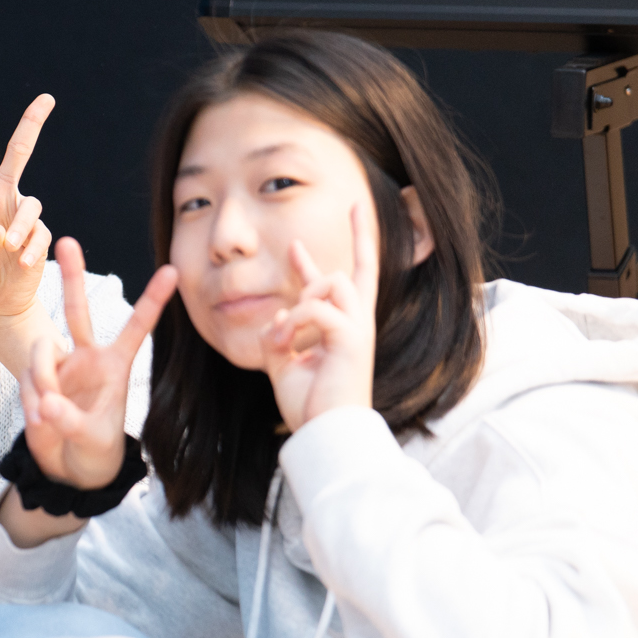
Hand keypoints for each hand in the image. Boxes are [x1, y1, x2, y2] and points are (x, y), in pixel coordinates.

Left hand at [0, 92, 55, 344]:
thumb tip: (0, 233)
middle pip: (19, 154)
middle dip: (32, 124)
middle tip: (47, 98)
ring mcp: (21, 216)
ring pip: (32, 204)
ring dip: (21, 227)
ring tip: (9, 251)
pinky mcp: (38, 237)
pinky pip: (40, 235)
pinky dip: (30, 250)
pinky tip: (19, 266)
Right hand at [19, 241, 178, 488]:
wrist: (70, 467)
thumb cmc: (96, 449)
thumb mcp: (91, 438)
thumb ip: (69, 420)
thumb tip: (45, 404)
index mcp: (115, 365)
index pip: (136, 327)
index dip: (153, 300)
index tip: (173, 272)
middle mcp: (86, 358)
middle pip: (77, 310)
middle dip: (72, 276)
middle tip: (66, 242)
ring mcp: (59, 366)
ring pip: (41, 353)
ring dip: (41, 382)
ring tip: (48, 413)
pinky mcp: (36, 380)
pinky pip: (27, 378)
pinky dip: (31, 399)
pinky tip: (40, 417)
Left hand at [259, 195, 379, 432]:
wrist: (324, 432)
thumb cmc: (309, 403)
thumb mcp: (284, 360)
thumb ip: (280, 332)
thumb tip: (278, 313)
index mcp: (346, 325)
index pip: (357, 272)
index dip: (359, 238)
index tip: (356, 205)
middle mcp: (359, 322)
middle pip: (348, 272)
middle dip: (317, 274)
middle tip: (290, 302)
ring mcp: (358, 328)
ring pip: (332, 282)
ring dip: (298, 304)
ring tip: (284, 338)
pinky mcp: (352, 338)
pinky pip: (315, 308)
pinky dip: (291, 323)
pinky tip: (284, 345)